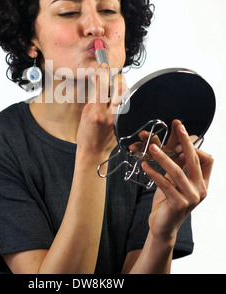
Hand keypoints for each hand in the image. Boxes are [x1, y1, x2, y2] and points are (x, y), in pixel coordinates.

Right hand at [76, 65, 127, 159]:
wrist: (94, 152)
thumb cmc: (86, 134)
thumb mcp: (85, 113)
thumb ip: (95, 98)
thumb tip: (101, 84)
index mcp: (97, 113)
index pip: (102, 86)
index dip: (103, 72)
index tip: (103, 65)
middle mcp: (110, 115)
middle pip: (120, 88)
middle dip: (117, 78)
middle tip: (112, 76)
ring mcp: (119, 119)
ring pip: (126, 95)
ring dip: (121, 88)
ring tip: (113, 89)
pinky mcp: (124, 122)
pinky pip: (125, 104)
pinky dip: (121, 98)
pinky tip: (115, 101)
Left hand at [141, 121, 213, 241]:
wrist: (163, 226)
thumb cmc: (168, 201)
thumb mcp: (174, 180)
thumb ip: (176, 164)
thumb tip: (172, 142)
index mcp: (202, 183)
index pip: (207, 159)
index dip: (195, 145)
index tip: (182, 132)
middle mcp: (201, 190)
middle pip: (194, 161)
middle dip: (185, 142)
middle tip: (178, 127)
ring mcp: (191, 198)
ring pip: (177, 171)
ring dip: (163, 157)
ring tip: (151, 147)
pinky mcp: (179, 204)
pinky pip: (165, 184)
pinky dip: (154, 172)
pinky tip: (144, 165)